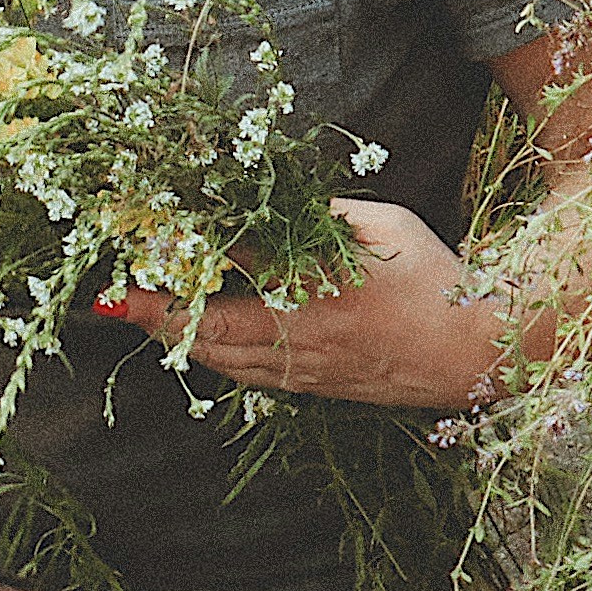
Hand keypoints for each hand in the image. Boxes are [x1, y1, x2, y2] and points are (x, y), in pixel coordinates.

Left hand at [107, 199, 504, 410]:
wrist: (477, 353)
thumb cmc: (435, 279)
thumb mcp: (380, 226)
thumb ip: (324, 216)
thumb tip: (276, 201)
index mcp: (317, 282)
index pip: (233, 261)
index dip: (182, 249)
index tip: (144, 239)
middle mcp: (302, 331)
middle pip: (207, 323)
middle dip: (154, 311)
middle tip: (114, 295)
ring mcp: (306, 367)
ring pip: (222, 358)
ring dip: (175, 339)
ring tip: (141, 316)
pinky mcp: (315, 388)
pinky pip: (248, 377)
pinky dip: (214, 359)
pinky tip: (198, 345)